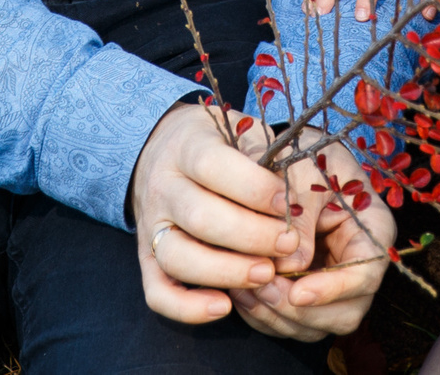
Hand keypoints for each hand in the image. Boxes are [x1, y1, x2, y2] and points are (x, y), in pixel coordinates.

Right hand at [129, 104, 299, 324]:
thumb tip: (293, 201)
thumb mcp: (240, 131)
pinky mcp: (146, 259)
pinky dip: (186, 308)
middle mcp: (162, 186)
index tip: (288, 204)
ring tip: (266, 275)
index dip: (254, 188)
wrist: (163, 147)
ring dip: (225, 272)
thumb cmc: (218, 143)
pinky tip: (224, 308)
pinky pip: (157, 292)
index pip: (212, 166)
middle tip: (288, 244)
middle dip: (250, 236)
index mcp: (185, 146)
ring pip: (177, 257)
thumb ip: (264, 157)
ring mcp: (149, 226)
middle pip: (199, 217)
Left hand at [229, 140, 396, 340]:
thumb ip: (299, 219)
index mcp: (372, 228)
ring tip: (243, 291)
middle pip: (346, 312)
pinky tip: (239, 294)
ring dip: (278, 318)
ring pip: (316, 325)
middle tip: (263, 290)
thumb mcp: (302, 174)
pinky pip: (291, 322)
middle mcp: (359, 263)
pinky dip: (264, 316)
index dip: (334, 289)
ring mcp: (334, 283)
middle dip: (302, 312)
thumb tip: (290, 266)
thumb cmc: (301, 155)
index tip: (297, 292)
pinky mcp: (307, 291)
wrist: (286, 153)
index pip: (366, 273)